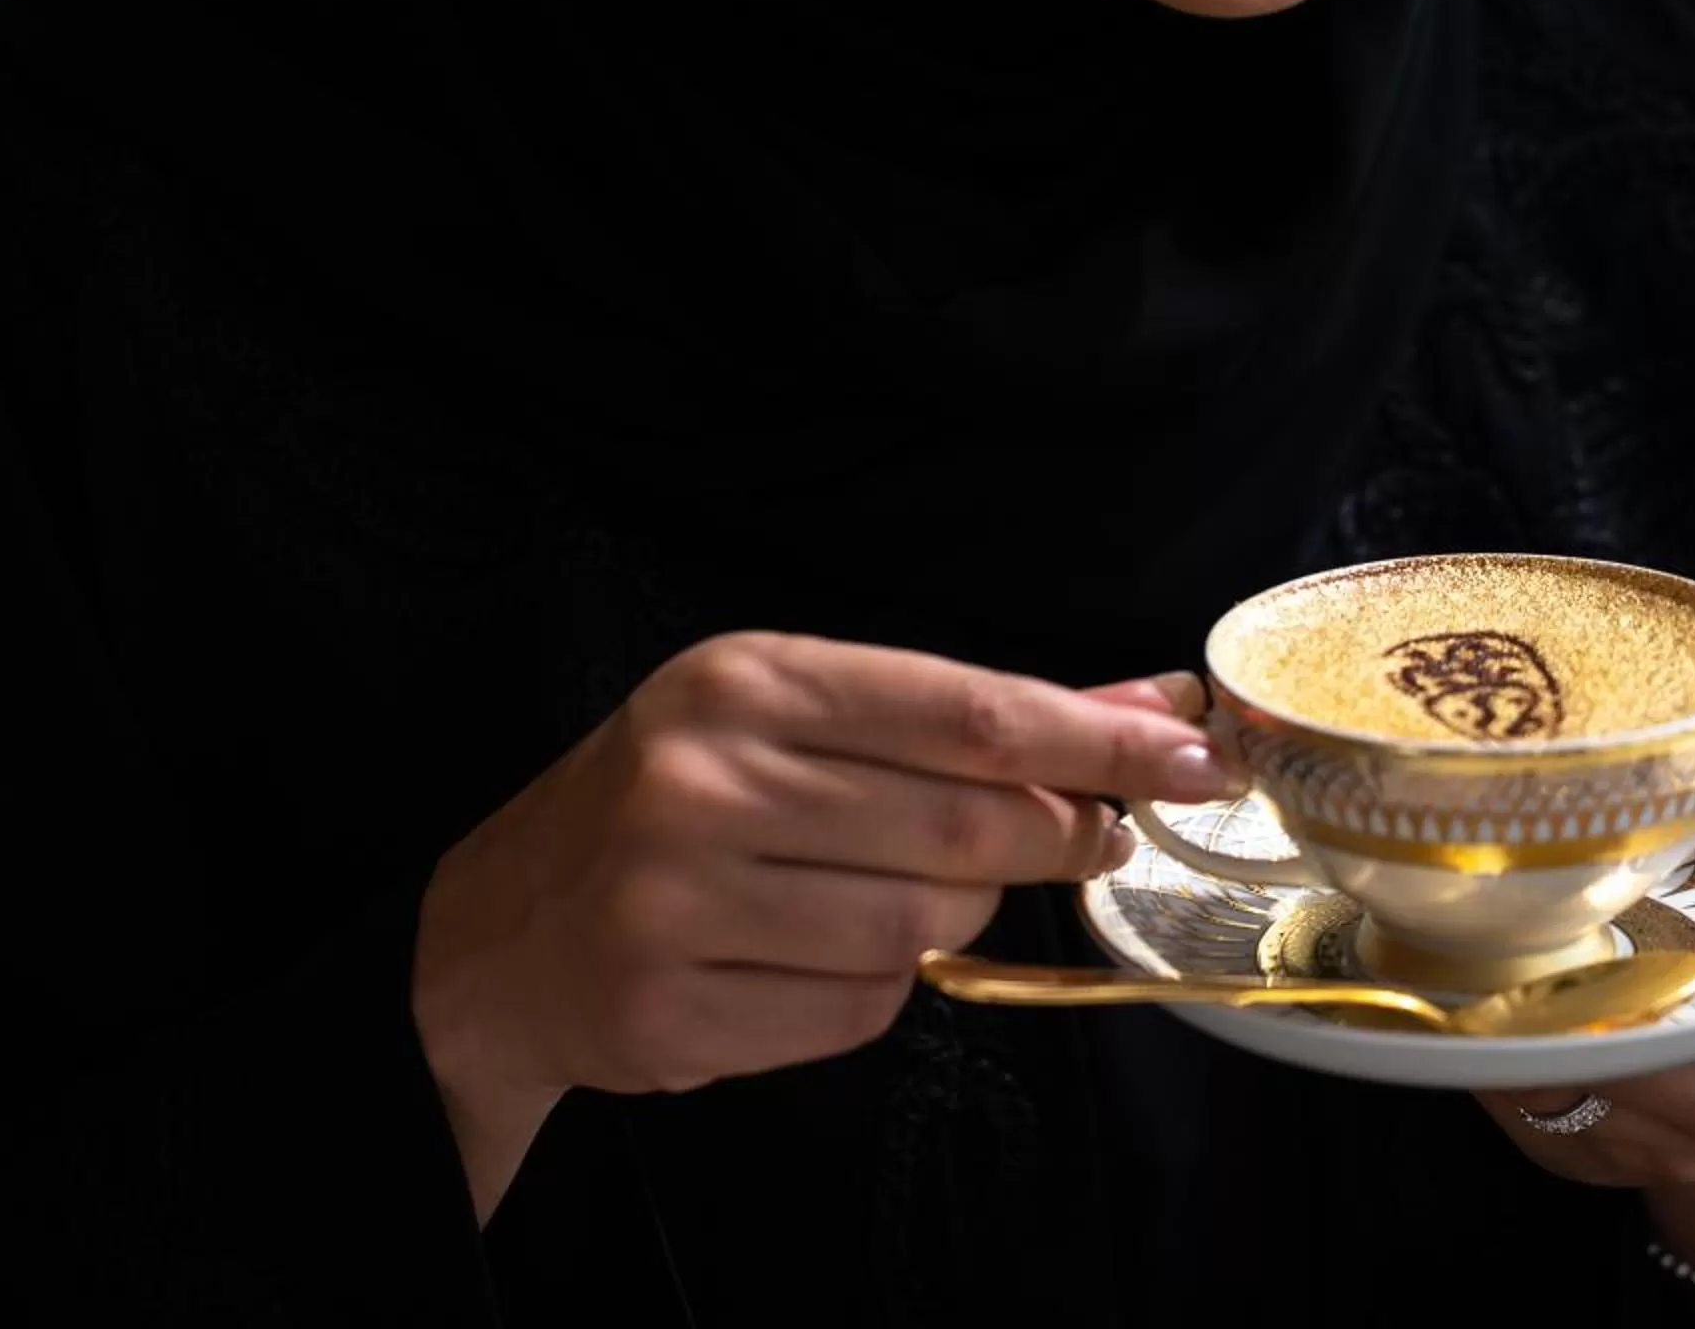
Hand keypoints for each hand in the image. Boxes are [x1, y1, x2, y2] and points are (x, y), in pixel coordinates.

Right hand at [412, 635, 1240, 1217]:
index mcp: (743, 682)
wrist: (501, 933)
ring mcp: (679, 901)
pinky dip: (873, 992)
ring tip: (887, 892)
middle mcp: (704, 781)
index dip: (1095, 740)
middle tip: (1087, 839)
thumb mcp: (794, 719)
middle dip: (1052, 838)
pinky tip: (810, 956)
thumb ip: (969, 716)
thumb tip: (1146, 709)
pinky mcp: (674, 1008)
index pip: (965, 712)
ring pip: (921, 929)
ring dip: (946, 920)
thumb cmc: (673, 804)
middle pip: (964, 826)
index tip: (1193, 757)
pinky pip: (859, 1012)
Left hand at [1475, 665, 1694, 1270]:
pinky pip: (1528, 1114)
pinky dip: (1493, 1059)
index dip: (1628, 943)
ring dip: (1504, 1022)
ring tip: (1457, 952)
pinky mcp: (1608, 1168)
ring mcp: (1684, 1148)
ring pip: (1562, 1084)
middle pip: (1621, 1045)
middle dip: (1544, 984)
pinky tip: (1473, 1010)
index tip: (1563, 896)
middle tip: (1473, 915)